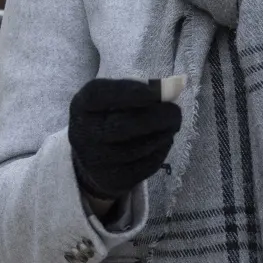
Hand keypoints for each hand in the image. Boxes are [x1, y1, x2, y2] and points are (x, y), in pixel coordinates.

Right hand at [68, 79, 181, 201]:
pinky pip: (144, 165)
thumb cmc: (111, 116)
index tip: (157, 91)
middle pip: (124, 125)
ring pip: (139, 148)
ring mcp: (96, 160)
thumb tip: (180, 83)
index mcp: (82, 105)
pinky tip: (163, 142)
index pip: (102, 94)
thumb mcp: (119, 97)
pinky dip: (161, 151)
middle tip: (176, 112)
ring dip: (163, 134)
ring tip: (171, 126)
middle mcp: (83, 133)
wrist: (94, 158)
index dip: (130, 91)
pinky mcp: (112, 179)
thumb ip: (147, 88)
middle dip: (158, 117)